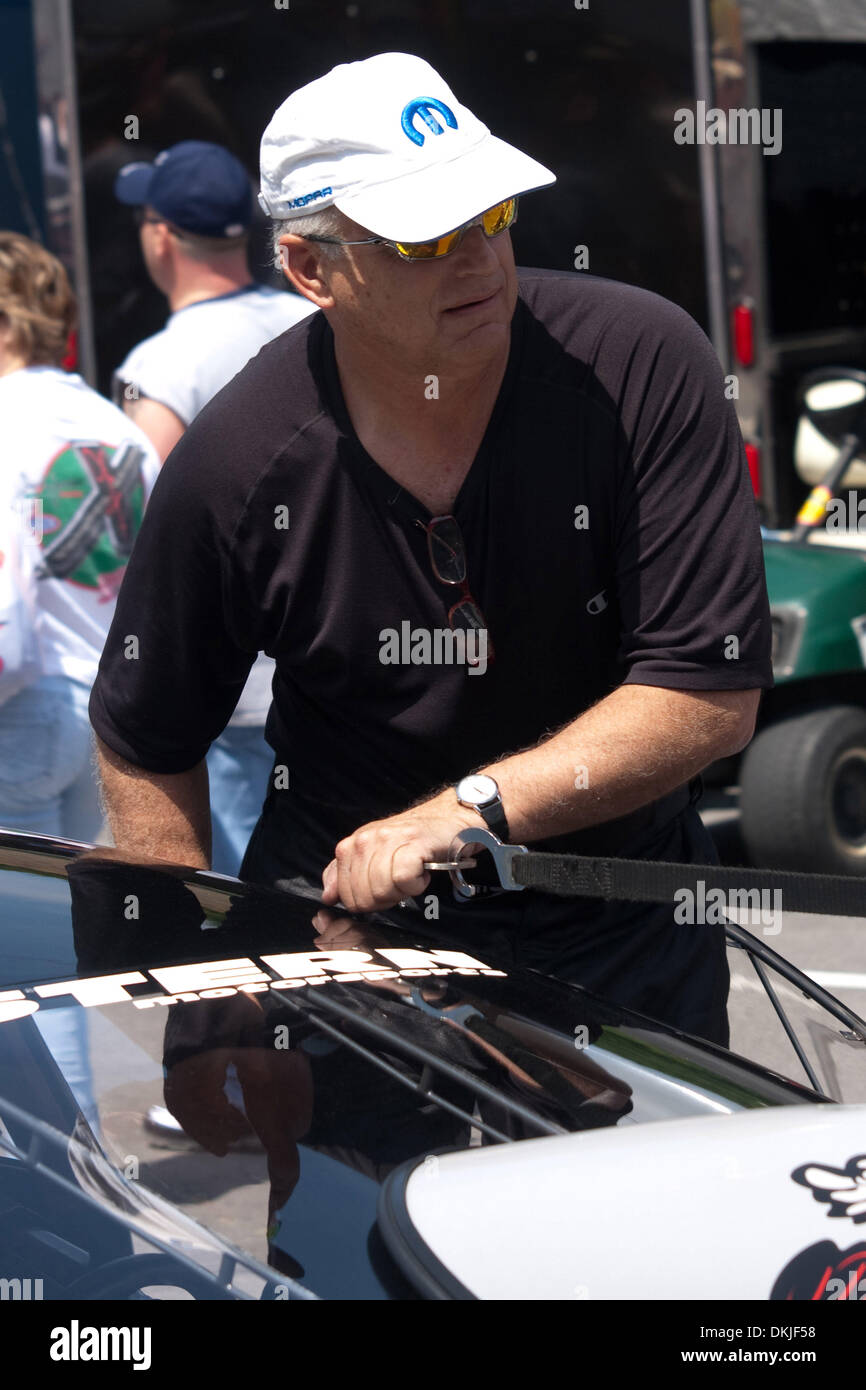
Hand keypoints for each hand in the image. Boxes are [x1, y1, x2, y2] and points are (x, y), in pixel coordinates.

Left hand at [320, 790, 484, 913]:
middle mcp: (365, 840)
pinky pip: (403, 879)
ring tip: (412, 875)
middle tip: (401, 883)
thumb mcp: (373, 855)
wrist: (449, 819)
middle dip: (385, 899)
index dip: (367, 902)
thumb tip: (328, 896)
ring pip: (381, 890)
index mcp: (352, 846)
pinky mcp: (411, 843)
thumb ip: (345, 875)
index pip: (344, 895)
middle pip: (363, 897)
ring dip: (403, 891)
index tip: (384, 890)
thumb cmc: (414, 840)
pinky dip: (416, 884)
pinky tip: (422, 872)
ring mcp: (387, 840)